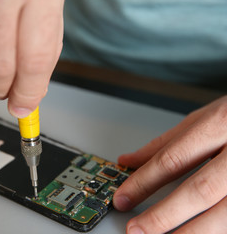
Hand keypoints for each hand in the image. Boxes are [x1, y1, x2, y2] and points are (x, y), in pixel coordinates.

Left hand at [114, 96, 226, 233]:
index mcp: (222, 123)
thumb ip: (167, 142)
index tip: (123, 197)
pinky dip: (219, 231)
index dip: (144, 181)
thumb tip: (129, 160)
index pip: (174, 158)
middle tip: (137, 230)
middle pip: (200, 190)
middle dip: (164, 215)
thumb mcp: (204, 118)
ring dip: (193, 233)